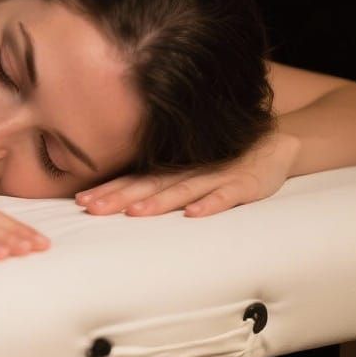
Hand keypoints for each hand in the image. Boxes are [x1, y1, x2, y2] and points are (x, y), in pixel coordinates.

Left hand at [74, 131, 298, 217]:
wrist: (275, 142)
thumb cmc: (223, 161)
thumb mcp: (188, 170)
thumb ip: (158, 182)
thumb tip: (117, 199)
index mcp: (172, 170)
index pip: (133, 180)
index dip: (107, 190)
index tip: (80, 201)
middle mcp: (189, 171)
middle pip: (149, 185)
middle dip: (119, 197)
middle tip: (92, 208)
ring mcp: (216, 176)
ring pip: (182, 189)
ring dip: (158, 202)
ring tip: (135, 212)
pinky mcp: (244, 184)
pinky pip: (226, 195)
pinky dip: (210, 203)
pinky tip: (194, 214)